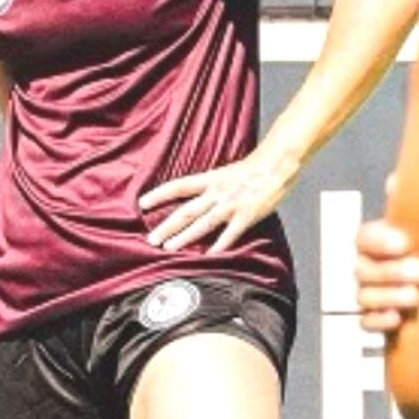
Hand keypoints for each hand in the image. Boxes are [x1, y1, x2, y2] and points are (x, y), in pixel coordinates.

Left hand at [139, 151, 298, 253]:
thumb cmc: (254, 167)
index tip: (142, 203)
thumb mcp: (226, 172)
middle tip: (151, 239)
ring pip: (203, 223)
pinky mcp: (247, 214)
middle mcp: (217, 192)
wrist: (277, 162)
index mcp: (211, 179)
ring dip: (185, 237)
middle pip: (186, 210)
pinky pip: (231, 232)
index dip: (159, 194)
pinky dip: (220, 244)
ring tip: (169, 247)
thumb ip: (211, 186)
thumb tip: (197, 197)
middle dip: (167, 226)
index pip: (178, 186)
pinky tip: (209, 255)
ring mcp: (231, 204)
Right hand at [355, 218, 418, 332]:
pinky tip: (398, 319)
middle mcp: (368, 267)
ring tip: (416, 296)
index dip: (378, 240)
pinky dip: (378, 321)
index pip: (362, 238)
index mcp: (376, 243)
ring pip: (363, 296)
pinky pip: (365, 322)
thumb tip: (398, 179)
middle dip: (389, 272)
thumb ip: (413, 207)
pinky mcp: (375, 319)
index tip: (404, 242)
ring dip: (387, 296)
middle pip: (362, 269)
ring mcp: (369, 294)